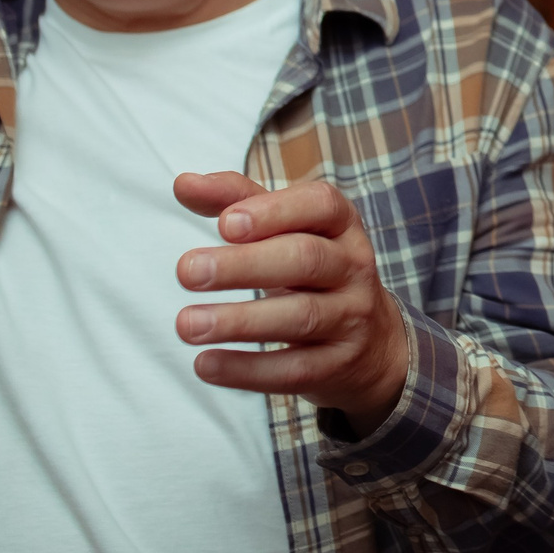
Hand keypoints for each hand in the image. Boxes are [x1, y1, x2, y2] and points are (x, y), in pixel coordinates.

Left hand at [174, 172, 409, 436]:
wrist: (371, 342)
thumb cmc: (312, 272)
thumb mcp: (287, 231)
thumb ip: (237, 201)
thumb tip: (182, 182)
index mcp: (341, 226)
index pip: (320, 205)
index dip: (275, 211)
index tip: (225, 224)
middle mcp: (354, 267)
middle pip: (305, 259)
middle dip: (244, 265)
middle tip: (186, 270)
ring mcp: (351, 317)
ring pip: (300, 316)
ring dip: (239, 321)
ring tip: (186, 323)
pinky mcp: (337, 365)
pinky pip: (293, 370)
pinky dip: (247, 370)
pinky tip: (205, 364)